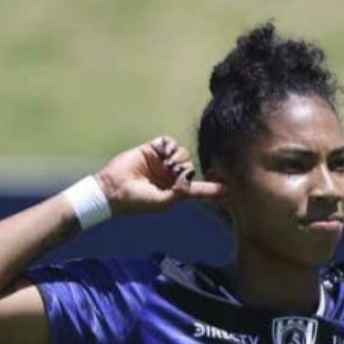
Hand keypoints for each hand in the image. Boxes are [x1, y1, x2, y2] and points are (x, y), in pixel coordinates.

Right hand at [96, 136, 224, 214]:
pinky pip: (169, 142)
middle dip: (185, 169)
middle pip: (190, 166)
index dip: (212, 188)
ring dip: (178, 157)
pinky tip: (161, 153)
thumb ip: (180, 192)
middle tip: (171, 173)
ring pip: (182, 153)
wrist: (113, 188)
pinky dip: (169, 146)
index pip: (197, 189)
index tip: (229, 189)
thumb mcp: (162, 202)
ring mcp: (162, 162)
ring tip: (166, 164)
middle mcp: (170, 175)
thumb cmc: (137, 200)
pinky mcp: (153, 149)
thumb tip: (189, 177)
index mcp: (175, 191)